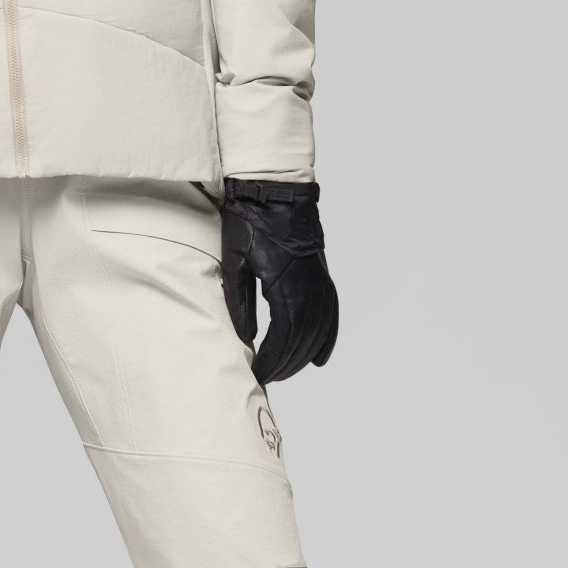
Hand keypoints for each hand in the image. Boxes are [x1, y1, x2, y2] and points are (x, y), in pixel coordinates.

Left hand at [220, 179, 338, 384]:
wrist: (277, 191)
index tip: (258, 372)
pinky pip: (332, 316)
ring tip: (285, 371)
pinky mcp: (323, 277)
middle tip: (267, 376)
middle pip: (304, 339)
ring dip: (303, 356)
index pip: (283, 335)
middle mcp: (310, 287)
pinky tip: (319, 359)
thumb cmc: (251, 221)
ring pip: (319, 331)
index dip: (272, 359)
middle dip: (286, 363)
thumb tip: (246, 337)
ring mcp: (320, 282)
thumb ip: (240, 301)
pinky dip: (327, 340)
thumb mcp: (235, 260)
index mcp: (286, 283)